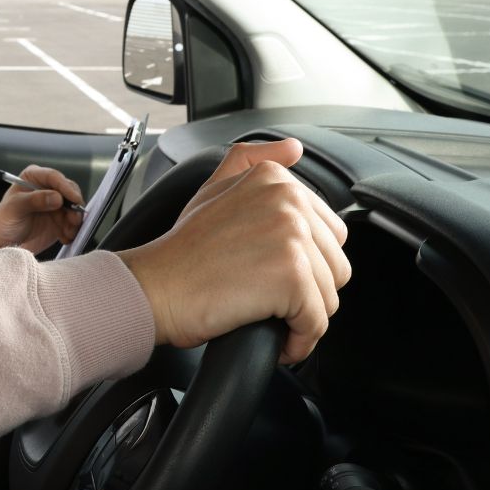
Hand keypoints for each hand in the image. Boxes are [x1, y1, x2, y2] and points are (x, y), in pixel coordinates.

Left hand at [0, 165, 84, 253]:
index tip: (74, 199)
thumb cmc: (3, 221)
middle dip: (74, 206)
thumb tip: (57, 197)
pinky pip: (73, 223)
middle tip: (74, 220)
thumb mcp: (14, 208)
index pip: (54, 177)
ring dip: (74, 221)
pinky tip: (64, 238)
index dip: (66, 187)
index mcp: (34, 177)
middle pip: (69, 191)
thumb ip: (34, 200)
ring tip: (67, 233)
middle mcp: (47, 188)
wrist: (3, 243)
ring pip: (74, 208)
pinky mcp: (60, 220)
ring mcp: (55, 204)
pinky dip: (72, 230)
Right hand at [115, 139, 350, 363]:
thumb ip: (251, 160)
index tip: (269, 274)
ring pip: (329, 296)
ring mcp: (292, 235)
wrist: (155, 287)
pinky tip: (277, 340)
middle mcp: (288, 199)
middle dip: (305, 292)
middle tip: (264, 297)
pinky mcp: (292, 275)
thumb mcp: (212, 190)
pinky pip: (317, 322)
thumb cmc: (181, 250)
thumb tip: (293, 148)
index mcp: (275, 179)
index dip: (302, 263)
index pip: (329, 233)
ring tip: (267, 317)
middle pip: (334, 265)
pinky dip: (299, 341)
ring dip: (301, 319)